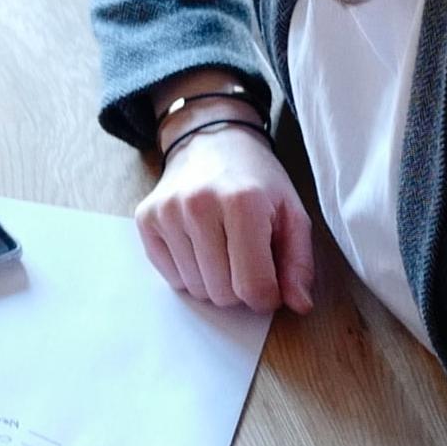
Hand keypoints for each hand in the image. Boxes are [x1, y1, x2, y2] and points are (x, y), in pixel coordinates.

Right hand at [135, 124, 318, 313]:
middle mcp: (199, 205)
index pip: (252, 286)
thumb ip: (299, 261)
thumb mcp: (291, 212)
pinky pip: (172, 278)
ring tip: (223, 247)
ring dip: (215, 281)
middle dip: (240, 288)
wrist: (212, 139)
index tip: (271, 286)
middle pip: (222, 293)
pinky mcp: (147, 219)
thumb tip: (300, 305)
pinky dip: (190, 272)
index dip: (267, 298)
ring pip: (196, 290)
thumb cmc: (256, 179)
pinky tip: (200, 244)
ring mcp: (168, 212)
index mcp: (242, 202)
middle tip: (247, 258)